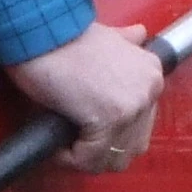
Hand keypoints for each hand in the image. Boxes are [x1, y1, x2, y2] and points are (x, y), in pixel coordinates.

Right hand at [7, 18, 163, 170]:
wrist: (39, 32)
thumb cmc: (63, 37)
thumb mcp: (105, 36)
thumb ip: (125, 43)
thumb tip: (139, 34)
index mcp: (151, 72)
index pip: (141, 126)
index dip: (111, 133)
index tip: (85, 129)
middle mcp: (150, 89)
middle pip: (132, 147)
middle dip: (101, 150)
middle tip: (73, 140)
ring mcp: (133, 105)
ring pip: (113, 158)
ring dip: (87, 158)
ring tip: (64, 143)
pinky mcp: (110, 118)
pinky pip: (90, 159)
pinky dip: (69, 159)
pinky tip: (56, 146)